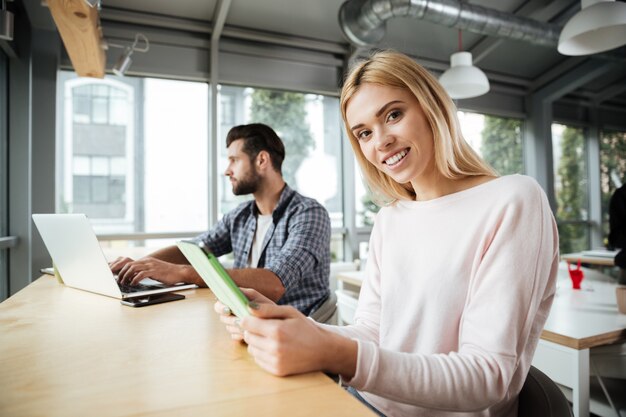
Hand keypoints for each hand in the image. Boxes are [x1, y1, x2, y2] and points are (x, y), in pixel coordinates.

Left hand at [113, 256, 192, 285]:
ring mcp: (151, 265)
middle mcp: (147, 261)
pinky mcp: (154, 271)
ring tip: (123, 282)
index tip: (116, 274)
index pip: (130, 262)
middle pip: (129, 264)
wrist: (179, 272)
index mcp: (146, 260)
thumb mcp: (154, 270)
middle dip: (121, 272)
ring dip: (126, 276)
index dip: (121, 268)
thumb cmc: (167, 273)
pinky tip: (133, 284)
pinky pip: (141, 274)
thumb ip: (144, 271)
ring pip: (133, 268)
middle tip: (118, 280)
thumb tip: (133, 277)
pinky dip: (135, 279)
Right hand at [214, 288, 273, 341]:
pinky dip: (241, 334)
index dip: (221, 307)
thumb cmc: (267, 307)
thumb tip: (236, 293)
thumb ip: (248, 294)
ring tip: (248, 326)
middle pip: (222, 317)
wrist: (276, 321)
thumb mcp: (259, 298)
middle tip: (238, 320)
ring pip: (228, 327)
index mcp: (234, 301)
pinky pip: (234, 335)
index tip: (228, 310)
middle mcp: (231, 313)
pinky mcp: (238, 334)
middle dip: (230, 319)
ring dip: (237, 327)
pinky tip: (249, 333)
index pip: (219, 303)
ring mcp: (234, 324)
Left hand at [240, 297, 355, 376]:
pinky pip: (258, 360)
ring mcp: (275, 361)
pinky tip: (275, 349)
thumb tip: (248, 307)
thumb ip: (268, 309)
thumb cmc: (306, 328)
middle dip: (252, 330)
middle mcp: (274, 347)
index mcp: (277, 330)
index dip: (247, 318)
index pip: (246, 323)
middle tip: (265, 328)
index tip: (252, 318)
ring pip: (251, 349)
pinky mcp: (276, 371)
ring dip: (257, 342)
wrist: (323, 350)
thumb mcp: (290, 312)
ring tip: (272, 338)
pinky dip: (262, 353)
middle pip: (247, 336)